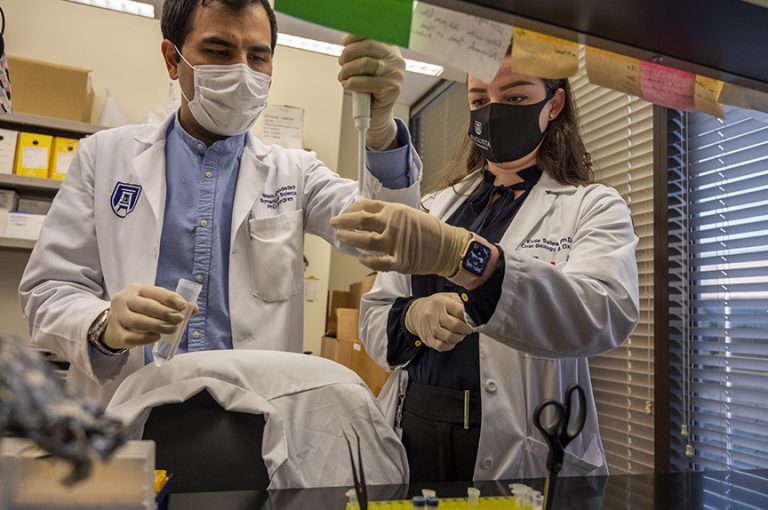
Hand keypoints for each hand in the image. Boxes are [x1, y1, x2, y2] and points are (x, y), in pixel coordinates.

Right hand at [102, 283, 198, 349]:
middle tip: (179, 319)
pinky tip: (156, 338)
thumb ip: (172, 305)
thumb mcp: (153, 303)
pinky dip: (145, 338)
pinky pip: (131, 337)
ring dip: (157, 326)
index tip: (183, 305)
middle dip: (165, 313)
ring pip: (138, 321)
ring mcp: (117, 317)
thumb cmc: (139, 311)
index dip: (170, 298)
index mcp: (136, 289)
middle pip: (146, 306)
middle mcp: (124, 300)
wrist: (115, 325)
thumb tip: (194, 309)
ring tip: (172, 329)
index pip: (154, 291)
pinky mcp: (115, 334)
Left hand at [330, 199, 471, 275]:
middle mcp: (393, 225)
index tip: (345, 212)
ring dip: (349, 238)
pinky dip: (367, 260)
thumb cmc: (428, 229)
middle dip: (344, 221)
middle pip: (361, 221)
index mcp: (396, 210)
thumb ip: (389, 214)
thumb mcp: (409, 213)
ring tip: (341, 237)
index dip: (352, 209)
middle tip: (334, 223)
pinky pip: (377, 262)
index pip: (367, 206)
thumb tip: (367, 214)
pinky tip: (360, 258)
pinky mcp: (399, 261)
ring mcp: (395, 244)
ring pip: (364, 241)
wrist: (448, 247)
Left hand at [338, 35, 404, 149]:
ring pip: (365, 64)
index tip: (344, 43)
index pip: (372, 34)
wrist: (376, 115)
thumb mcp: (364, 68)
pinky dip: (353, 83)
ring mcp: (396, 73)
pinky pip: (367, 82)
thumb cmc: (368, 90)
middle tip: (341, 63)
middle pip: (368, 46)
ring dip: (347, 70)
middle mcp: (396, 58)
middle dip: (348, 54)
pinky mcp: (393, 88)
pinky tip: (348, 85)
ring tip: (343, 77)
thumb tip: (346, 43)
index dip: (355, 36)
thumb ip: (359, 54)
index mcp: (390, 49)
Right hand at [405, 293, 474, 351]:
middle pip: (457, 325)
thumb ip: (460, 301)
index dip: (470, 317)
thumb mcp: (447, 297)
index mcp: (441, 302)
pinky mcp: (427, 338)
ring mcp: (429, 327)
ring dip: (459, 337)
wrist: (416, 312)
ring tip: (460, 334)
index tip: (472, 320)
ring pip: (450, 337)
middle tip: (468, 328)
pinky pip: (441, 346)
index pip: (460, 311)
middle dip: (467, 329)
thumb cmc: (435, 305)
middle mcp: (434, 314)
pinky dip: (450, 345)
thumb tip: (473, 309)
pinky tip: (452, 340)